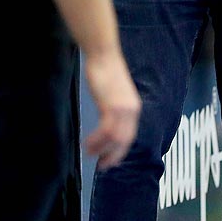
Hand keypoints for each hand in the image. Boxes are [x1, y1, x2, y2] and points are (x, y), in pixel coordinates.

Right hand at [82, 51, 140, 169]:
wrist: (103, 55)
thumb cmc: (105, 70)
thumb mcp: (114, 93)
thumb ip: (113, 107)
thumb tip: (107, 120)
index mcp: (133, 108)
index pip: (130, 136)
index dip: (120, 150)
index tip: (111, 159)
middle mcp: (131, 111)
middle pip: (125, 141)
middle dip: (112, 155)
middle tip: (101, 164)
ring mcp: (123, 110)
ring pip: (115, 139)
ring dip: (101, 149)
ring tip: (89, 153)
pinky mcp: (111, 107)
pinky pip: (106, 131)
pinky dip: (96, 140)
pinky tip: (88, 143)